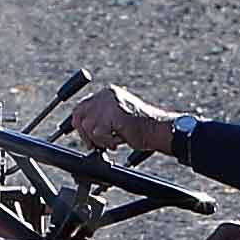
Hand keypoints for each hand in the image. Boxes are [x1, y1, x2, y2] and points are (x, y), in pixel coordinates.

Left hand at [59, 81, 181, 160]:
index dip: (80, 125)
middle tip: (95, 145)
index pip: (81, 107)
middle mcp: (107, 94)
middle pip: (79, 114)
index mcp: (107, 94)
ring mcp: (110, 103)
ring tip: (113, 142)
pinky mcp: (115, 113)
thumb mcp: (116, 119)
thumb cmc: (141, 128)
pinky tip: (117, 142)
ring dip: (98, 140)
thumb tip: (83, 130)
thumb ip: (101, 119)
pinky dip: (106, 142)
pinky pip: (98, 133)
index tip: (86, 138)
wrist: (159, 129)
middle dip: (84, 133)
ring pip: (88, 126)